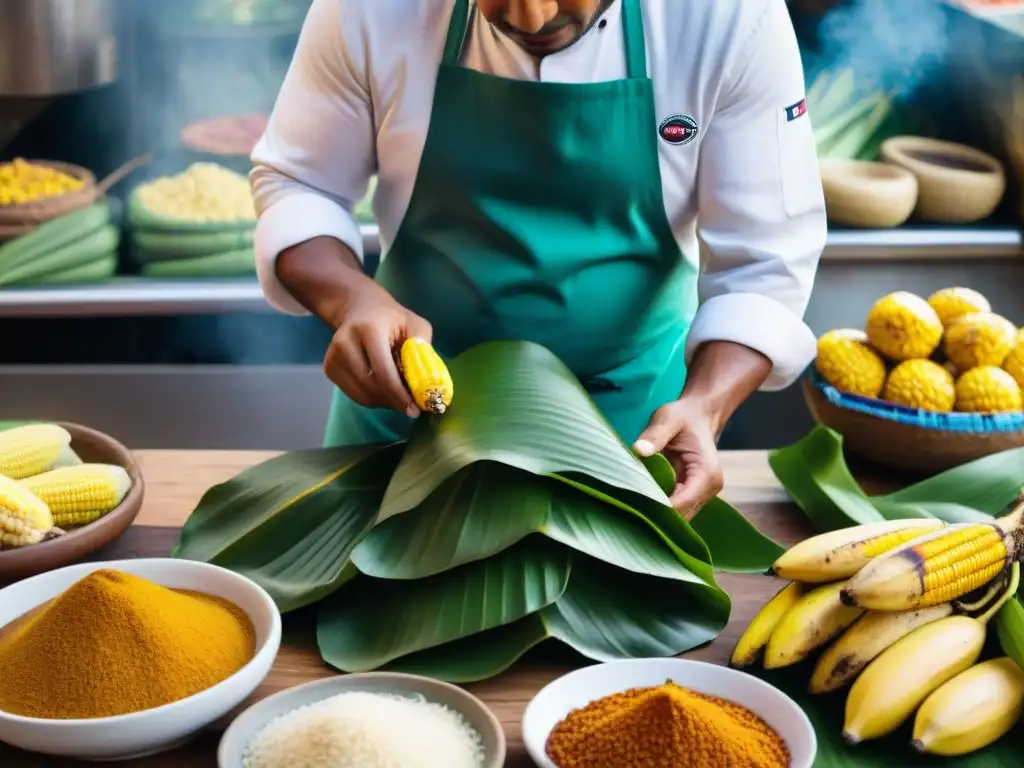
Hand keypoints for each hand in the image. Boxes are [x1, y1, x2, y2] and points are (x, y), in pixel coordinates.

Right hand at [323, 287, 432, 417]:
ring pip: (361, 395)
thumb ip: (422, 348)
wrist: (360, 308)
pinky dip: (371, 399)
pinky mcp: (329, 368)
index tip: (414, 410)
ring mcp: (333, 356)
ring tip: (398, 396)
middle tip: (411, 406)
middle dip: (393, 401)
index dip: (399, 394)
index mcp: (368, 330)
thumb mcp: (415, 324)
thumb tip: (429, 381)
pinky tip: (383, 389)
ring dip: (383, 402)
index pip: (382, 371)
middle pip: (370, 386)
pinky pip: (353, 395)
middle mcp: (345, 343)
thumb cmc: (393, 319)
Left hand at [633, 398, 723, 517]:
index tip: (632, 505)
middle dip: (656, 514)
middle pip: (682, 515)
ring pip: (679, 517)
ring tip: (630, 508)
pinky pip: (676, 510)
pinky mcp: (693, 495)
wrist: (698, 416)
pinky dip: (659, 509)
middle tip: (625, 509)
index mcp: (706, 472)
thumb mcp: (668, 419)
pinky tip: (639, 504)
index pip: (683, 502)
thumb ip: (655, 434)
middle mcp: (709, 488)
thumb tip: (639, 450)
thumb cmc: (683, 416)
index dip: (658, 507)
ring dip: (657, 515)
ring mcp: (702, 495)